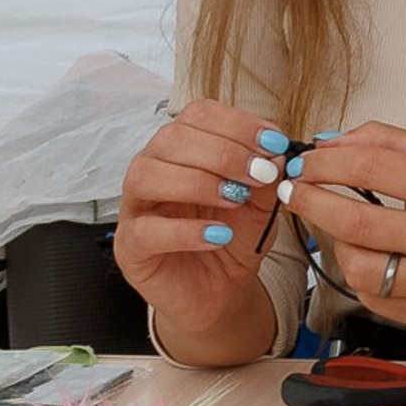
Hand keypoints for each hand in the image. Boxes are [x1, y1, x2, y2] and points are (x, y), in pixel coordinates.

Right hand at [114, 99, 287, 351]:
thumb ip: (266, 174)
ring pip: (146, 175)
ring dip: (197, 182)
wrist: (222, 290)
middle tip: (257, 174)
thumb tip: (275, 152)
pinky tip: (218, 235)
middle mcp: (152, 168)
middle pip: (171, 139)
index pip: (198, 114)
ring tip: (235, 199)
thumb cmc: (234, 236)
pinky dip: (185, 230)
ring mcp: (135, 207)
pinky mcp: (130, 247)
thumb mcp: (260, 201)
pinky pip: (146, 230)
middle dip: (222, 152)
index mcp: (182, 147)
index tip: (273, 143)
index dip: (237, 124)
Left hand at [276, 123, 405, 331]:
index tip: (306, 163)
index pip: (372, 168)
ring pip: (360, 269)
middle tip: (297, 191)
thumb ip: (388, 143)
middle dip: (313, 203)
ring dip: (336, 245)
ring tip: (341, 228)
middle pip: (357, 222)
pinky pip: (376, 299)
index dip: (327, 164)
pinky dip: (362, 275)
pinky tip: (369, 257)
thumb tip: (330, 143)